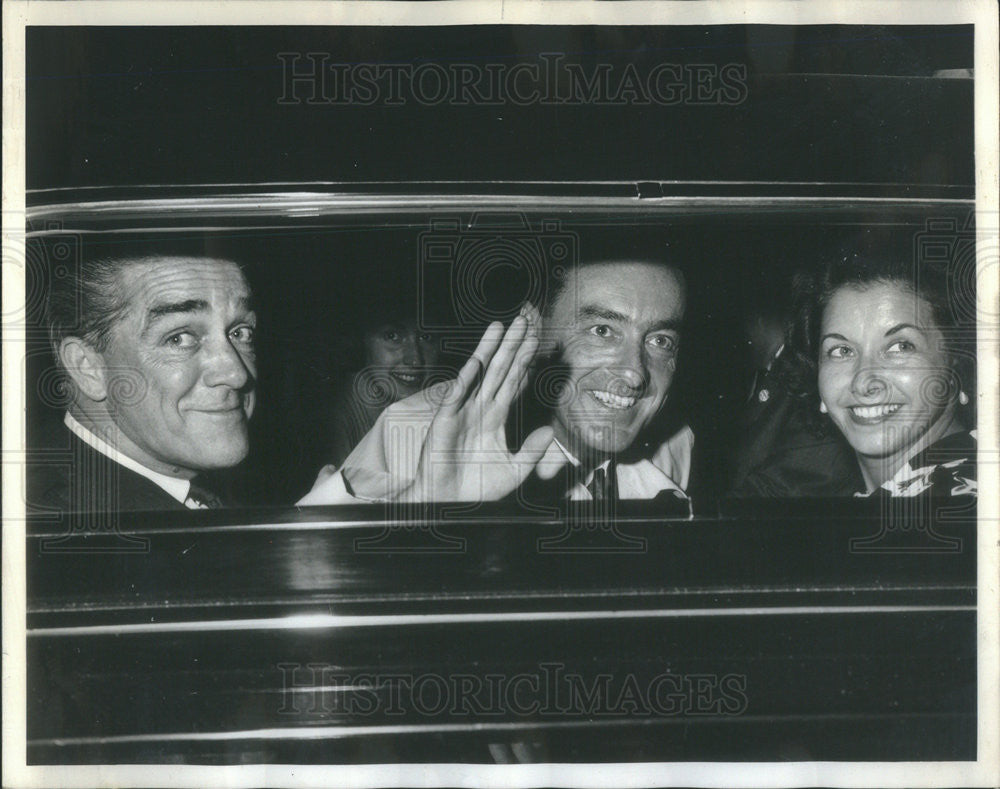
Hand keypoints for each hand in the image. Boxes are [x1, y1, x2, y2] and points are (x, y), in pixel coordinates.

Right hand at [397, 305, 552, 501]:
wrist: (447, 503)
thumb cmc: (477, 487)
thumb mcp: (514, 471)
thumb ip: (532, 451)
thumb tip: (550, 430)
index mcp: (496, 418)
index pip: (514, 382)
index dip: (525, 360)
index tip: (537, 339)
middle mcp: (480, 409)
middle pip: (500, 370)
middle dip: (511, 345)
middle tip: (524, 319)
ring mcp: (463, 412)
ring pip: (479, 374)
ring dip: (489, 350)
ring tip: (500, 326)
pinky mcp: (446, 421)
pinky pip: (458, 396)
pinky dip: (467, 378)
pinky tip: (477, 361)